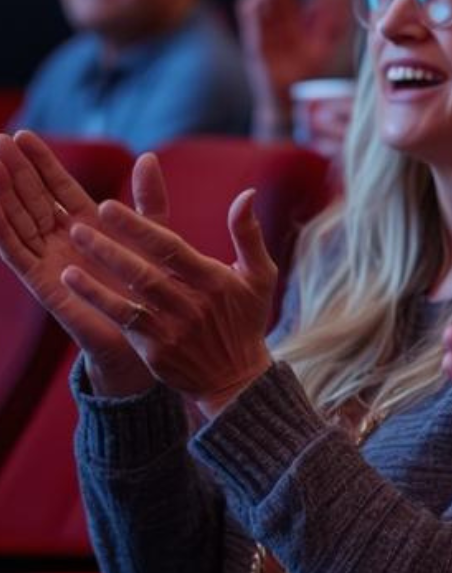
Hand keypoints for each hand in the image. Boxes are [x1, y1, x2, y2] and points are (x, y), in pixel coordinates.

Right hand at [0, 131, 153, 394]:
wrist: (149, 335)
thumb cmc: (155, 287)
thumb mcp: (156, 236)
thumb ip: (149, 199)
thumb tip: (149, 157)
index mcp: (89, 225)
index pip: (57, 187)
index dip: (40, 163)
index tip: (21, 135)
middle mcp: (63, 239)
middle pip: (32, 197)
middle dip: (14, 170)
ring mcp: (49, 258)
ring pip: (18, 219)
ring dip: (1, 193)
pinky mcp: (42, 281)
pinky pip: (14, 251)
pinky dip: (0, 229)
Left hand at [63, 158, 276, 414]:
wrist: (236, 379)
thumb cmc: (245, 318)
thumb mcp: (260, 276)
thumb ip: (248, 234)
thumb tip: (246, 193)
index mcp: (215, 281)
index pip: (172, 249)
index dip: (139, 227)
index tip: (107, 206)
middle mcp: (192, 305)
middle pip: (144, 271)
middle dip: (110, 246)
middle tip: (77, 224)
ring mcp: (172, 329)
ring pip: (130, 295)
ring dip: (97, 270)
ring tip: (72, 243)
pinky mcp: (155, 349)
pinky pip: (121, 319)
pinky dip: (96, 298)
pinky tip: (70, 280)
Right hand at [238, 0, 350, 137]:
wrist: (295, 108)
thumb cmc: (309, 78)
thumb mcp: (324, 45)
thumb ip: (331, 22)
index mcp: (289, 32)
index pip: (283, 4)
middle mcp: (274, 34)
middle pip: (270, 3)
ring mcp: (264, 42)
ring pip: (258, 10)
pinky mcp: (257, 51)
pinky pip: (252, 28)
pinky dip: (253, 11)